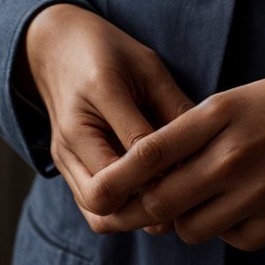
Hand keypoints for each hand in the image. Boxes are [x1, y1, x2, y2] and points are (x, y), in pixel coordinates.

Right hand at [18, 3, 195, 235]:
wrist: (55, 48)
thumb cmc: (109, 51)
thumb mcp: (148, 66)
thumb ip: (173, 105)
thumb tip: (208, 146)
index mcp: (98, 92)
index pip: (138, 149)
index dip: (172, 167)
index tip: (201, 170)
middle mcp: (72, 132)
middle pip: (104, 197)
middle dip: (146, 205)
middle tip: (183, 197)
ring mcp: (63, 156)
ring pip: (96, 213)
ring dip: (134, 215)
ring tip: (170, 205)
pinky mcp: (64, 168)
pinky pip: (91, 207)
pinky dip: (121, 211)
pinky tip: (149, 199)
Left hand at [75, 50, 264, 249]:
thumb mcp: (237, 98)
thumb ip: (193, 131)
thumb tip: (148, 168)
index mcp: (220, 114)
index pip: (150, 152)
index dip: (117, 177)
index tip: (100, 189)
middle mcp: (234, 155)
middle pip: (161, 201)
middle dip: (141, 208)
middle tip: (136, 205)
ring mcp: (256, 193)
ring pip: (190, 228)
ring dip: (184, 218)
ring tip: (198, 196)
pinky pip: (229, 240)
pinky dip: (224, 227)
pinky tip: (238, 202)